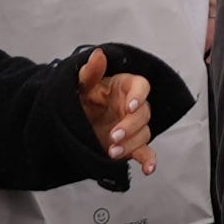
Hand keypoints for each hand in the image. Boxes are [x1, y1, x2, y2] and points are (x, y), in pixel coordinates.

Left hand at [74, 51, 155, 172]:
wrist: (74, 119)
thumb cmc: (81, 98)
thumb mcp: (81, 84)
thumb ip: (91, 72)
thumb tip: (98, 55)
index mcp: (124, 87)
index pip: (141, 87)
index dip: (138, 96)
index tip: (129, 106)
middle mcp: (132, 106)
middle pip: (144, 114)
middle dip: (130, 127)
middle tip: (113, 136)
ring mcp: (132, 127)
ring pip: (144, 134)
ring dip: (131, 145)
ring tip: (112, 152)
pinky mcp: (130, 145)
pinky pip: (145, 152)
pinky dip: (149, 161)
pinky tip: (147, 169)